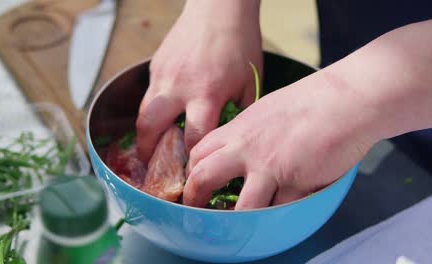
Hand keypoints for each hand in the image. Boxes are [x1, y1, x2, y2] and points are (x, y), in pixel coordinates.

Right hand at [136, 0, 261, 162]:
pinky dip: (153, 109)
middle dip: (148, 152)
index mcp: (206, 94)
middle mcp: (178, 87)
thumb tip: (229, 138)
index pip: (193, 139)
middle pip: (151, 128)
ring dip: (145, 132)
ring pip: (143, 112)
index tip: (192, 173)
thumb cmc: (240, 44)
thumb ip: (239, 113)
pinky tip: (165, 113)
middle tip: (152, 165)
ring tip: (152, 145)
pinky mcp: (156, 65)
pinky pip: (149, 93)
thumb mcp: (250, 82)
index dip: (191, 161)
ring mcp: (163, 75)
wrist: (220, 9)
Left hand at [183, 71, 377, 209]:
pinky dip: (279, 215)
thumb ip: (246, 132)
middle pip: (204, 178)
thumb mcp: (265, 110)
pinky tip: (280, 212)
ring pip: (241, 207)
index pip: (199, 152)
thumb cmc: (310, 100)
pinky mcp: (297, 184)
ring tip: (238, 227)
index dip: (192, 170)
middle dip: (195, 199)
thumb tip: (235, 150)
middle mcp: (247, 149)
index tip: (194, 182)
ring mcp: (271, 168)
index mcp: (239, 128)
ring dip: (237, 221)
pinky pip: (281, 211)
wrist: (346, 99)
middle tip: (196, 212)